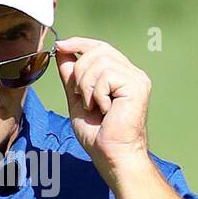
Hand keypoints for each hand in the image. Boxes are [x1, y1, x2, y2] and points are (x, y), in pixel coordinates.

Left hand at [56, 36, 151, 178]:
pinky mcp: (137, 86)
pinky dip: (97, 94)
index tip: (60, 45)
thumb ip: (71, 75)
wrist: (111, 155)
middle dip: (80, 71)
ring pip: (100, 62)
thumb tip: (61, 50)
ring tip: (92, 106)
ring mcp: (136, 79)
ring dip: (87, 86)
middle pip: (98, 50)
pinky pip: (107, 76)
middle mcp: (132, 73)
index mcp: (120, 75)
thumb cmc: (98, 135)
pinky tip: (104, 110)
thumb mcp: (77, 98)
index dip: (79, 43)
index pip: (100, 47)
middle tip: (81, 97)